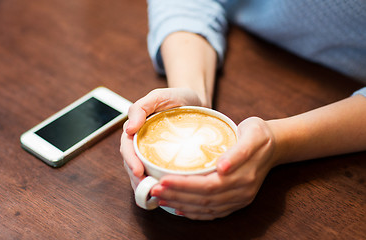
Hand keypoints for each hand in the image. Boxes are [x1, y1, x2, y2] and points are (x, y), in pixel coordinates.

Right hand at [120, 88, 202, 189]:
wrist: (196, 102)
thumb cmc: (176, 97)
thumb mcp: (158, 96)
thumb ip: (140, 107)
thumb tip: (129, 129)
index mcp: (136, 130)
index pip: (127, 148)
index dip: (130, 161)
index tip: (138, 171)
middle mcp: (141, 143)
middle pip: (132, 163)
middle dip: (136, 179)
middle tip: (148, 188)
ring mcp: (153, 152)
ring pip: (143, 172)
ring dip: (145, 185)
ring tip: (154, 196)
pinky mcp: (165, 159)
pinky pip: (158, 173)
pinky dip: (159, 184)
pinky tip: (165, 194)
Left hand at [150, 117, 277, 219]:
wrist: (275, 145)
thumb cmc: (260, 135)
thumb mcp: (252, 133)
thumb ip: (238, 151)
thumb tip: (222, 167)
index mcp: (244, 176)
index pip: (208, 186)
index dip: (184, 185)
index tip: (163, 179)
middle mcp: (241, 192)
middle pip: (204, 200)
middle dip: (177, 196)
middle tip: (154, 189)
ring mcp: (239, 199)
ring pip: (206, 208)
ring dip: (181, 205)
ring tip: (160, 198)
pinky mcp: (236, 201)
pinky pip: (213, 212)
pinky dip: (194, 212)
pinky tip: (179, 208)